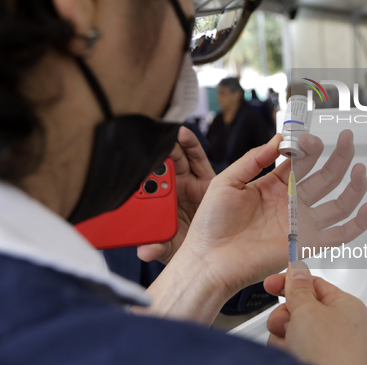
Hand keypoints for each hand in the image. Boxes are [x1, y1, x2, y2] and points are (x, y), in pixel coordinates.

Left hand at [137, 126, 214, 263]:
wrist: (213, 247)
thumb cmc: (187, 247)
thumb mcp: (169, 249)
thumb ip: (156, 248)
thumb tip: (145, 251)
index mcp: (161, 205)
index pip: (148, 186)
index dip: (141, 174)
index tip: (134, 165)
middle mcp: (175, 191)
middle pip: (163, 168)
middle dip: (157, 156)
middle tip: (151, 147)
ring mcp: (190, 183)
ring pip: (178, 159)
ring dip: (172, 146)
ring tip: (167, 136)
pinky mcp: (207, 179)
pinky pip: (197, 158)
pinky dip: (190, 145)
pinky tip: (183, 134)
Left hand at [182, 130, 366, 299]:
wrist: (208, 259)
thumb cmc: (212, 225)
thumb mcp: (228, 181)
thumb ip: (254, 159)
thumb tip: (278, 139)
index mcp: (273, 187)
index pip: (300, 162)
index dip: (308, 147)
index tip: (307, 136)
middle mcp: (290, 204)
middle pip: (324, 177)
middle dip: (338, 156)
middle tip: (347, 137)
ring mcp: (300, 223)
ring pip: (338, 203)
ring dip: (352, 185)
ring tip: (360, 166)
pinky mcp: (305, 244)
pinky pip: (339, 236)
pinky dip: (357, 225)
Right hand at [264, 261, 366, 364]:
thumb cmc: (330, 355)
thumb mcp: (308, 310)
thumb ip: (298, 287)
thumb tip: (297, 268)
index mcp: (346, 306)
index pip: (314, 284)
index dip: (291, 281)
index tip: (271, 283)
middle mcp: (337, 326)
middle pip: (298, 307)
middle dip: (285, 315)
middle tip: (289, 322)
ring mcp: (324, 347)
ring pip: (289, 329)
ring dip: (282, 335)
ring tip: (292, 345)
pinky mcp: (310, 361)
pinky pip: (288, 347)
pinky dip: (284, 350)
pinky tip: (290, 357)